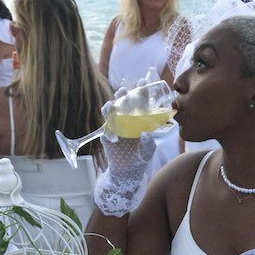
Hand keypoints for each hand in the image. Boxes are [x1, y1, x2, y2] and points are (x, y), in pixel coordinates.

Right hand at [94, 89, 157, 216]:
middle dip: (124, 94)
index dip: (141, 90)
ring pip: (111, 110)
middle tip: (125, 91)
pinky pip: (105, 126)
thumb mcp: (148, 152)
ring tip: (115, 102)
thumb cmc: (140, 159)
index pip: (140, 101)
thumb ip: (149, 144)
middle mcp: (127, 119)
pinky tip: (112, 125)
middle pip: (123, 101)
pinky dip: (108, 124)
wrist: (127, 172)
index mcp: (139, 119)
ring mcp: (116, 126)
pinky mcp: (107, 135)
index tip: (144, 81)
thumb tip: (147, 134)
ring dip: (113, 104)